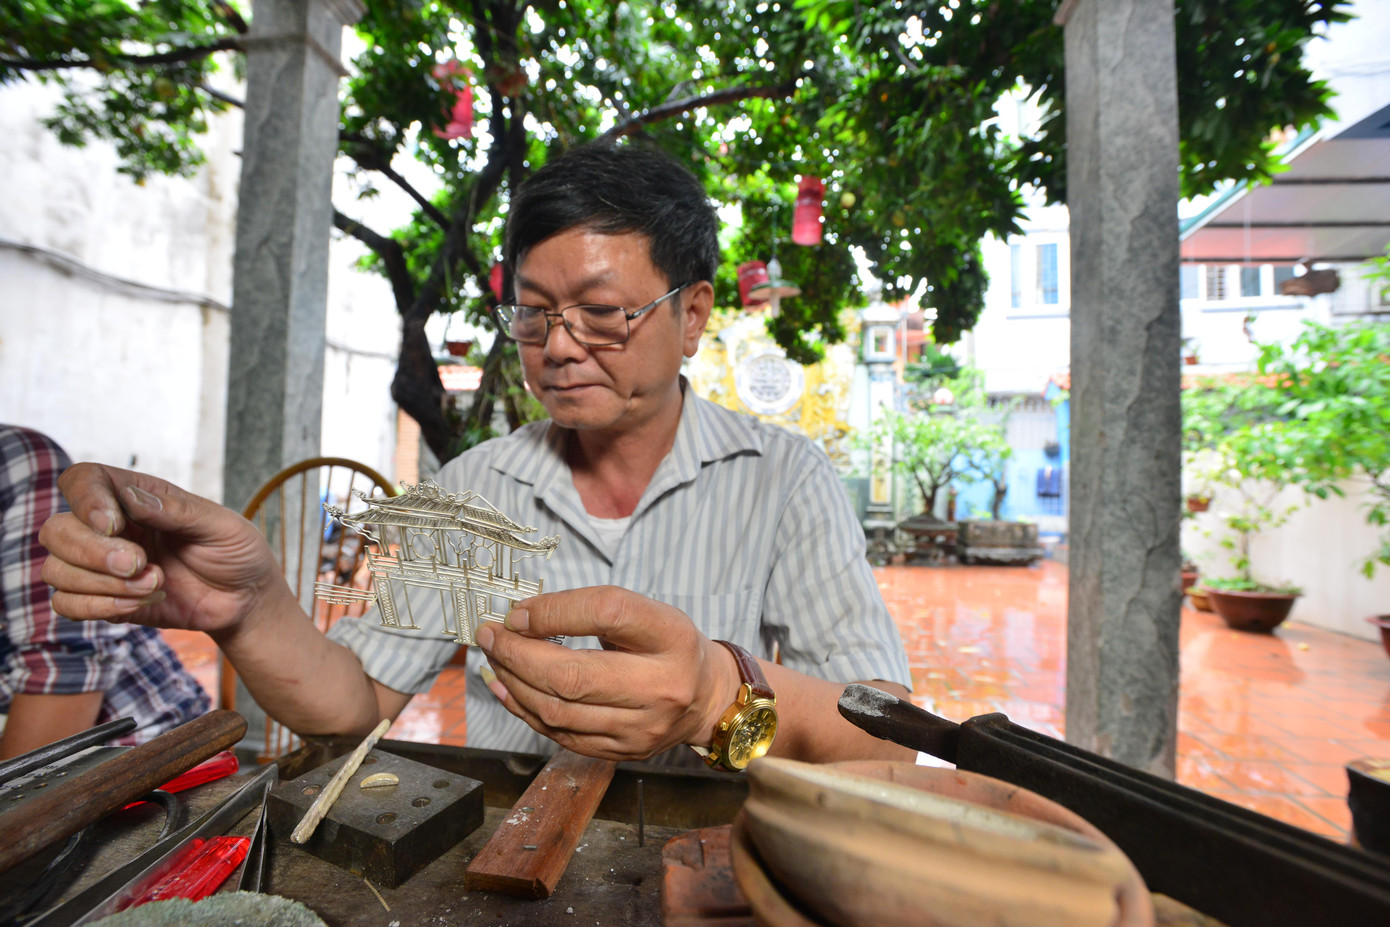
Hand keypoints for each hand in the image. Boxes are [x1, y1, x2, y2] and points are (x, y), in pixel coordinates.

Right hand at [39, 463, 284, 635]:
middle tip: (140, 564)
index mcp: (135, 497)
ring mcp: (101, 566)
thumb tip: (130, 498)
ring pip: (56, 570)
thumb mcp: (220, 525)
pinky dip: (100, 607)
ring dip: (103, 584)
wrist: (246, 599)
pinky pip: (66, 604)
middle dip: (92, 552)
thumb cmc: (236, 552)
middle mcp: (110, 528)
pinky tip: (139, 603)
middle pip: (56, 530)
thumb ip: (177, 511)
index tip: (113, 524)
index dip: (84, 499)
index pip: (81, 480)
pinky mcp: (103, 599)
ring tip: (156, 584)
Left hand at [474, 586, 738, 761]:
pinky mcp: (625, 753)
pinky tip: (508, 689)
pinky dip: (526, 711)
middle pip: (574, 675)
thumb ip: (592, 610)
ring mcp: (643, 728)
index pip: (607, 613)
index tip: (519, 612)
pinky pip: (561, 735)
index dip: (554, 611)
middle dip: (518, 655)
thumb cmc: (668, 646)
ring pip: (559, 711)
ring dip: (514, 683)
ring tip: (496, 659)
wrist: (707, 698)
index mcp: (672, 636)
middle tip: (492, 637)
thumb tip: (521, 619)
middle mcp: (663, 686)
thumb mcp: (646, 612)